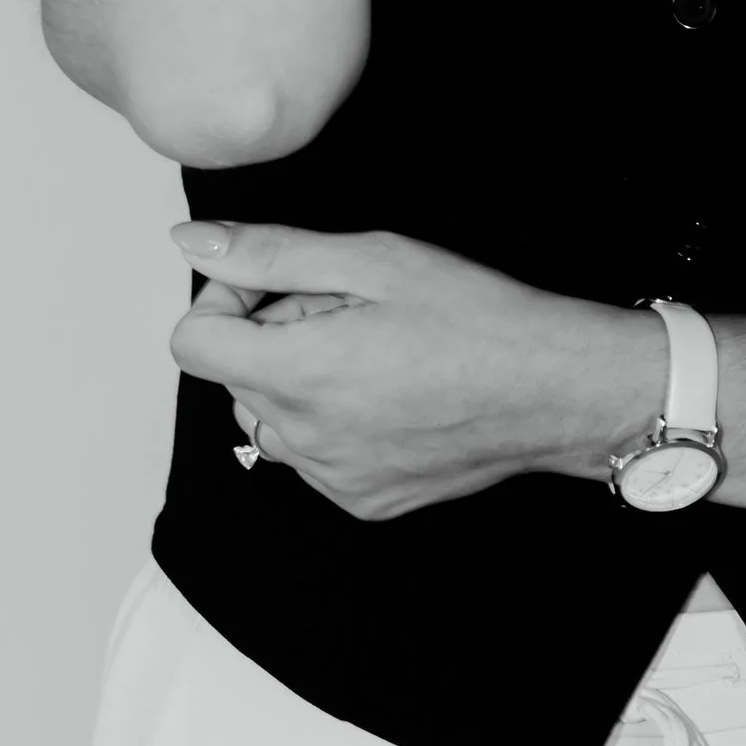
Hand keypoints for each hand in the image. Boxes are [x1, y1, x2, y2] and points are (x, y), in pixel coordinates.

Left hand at [169, 220, 662, 521]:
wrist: (553, 389)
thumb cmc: (477, 317)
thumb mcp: (372, 259)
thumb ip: (270, 252)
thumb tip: (192, 244)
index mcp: (301, 372)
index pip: (192, 341)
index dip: (227, 300)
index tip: (280, 287)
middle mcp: (306, 439)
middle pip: (234, 377)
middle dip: (273, 337)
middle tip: (350, 314)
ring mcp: (334, 479)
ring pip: (270, 420)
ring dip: (298, 383)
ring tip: (372, 357)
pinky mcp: (363, 501)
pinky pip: (313, 458)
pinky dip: (332, 425)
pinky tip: (391, 396)